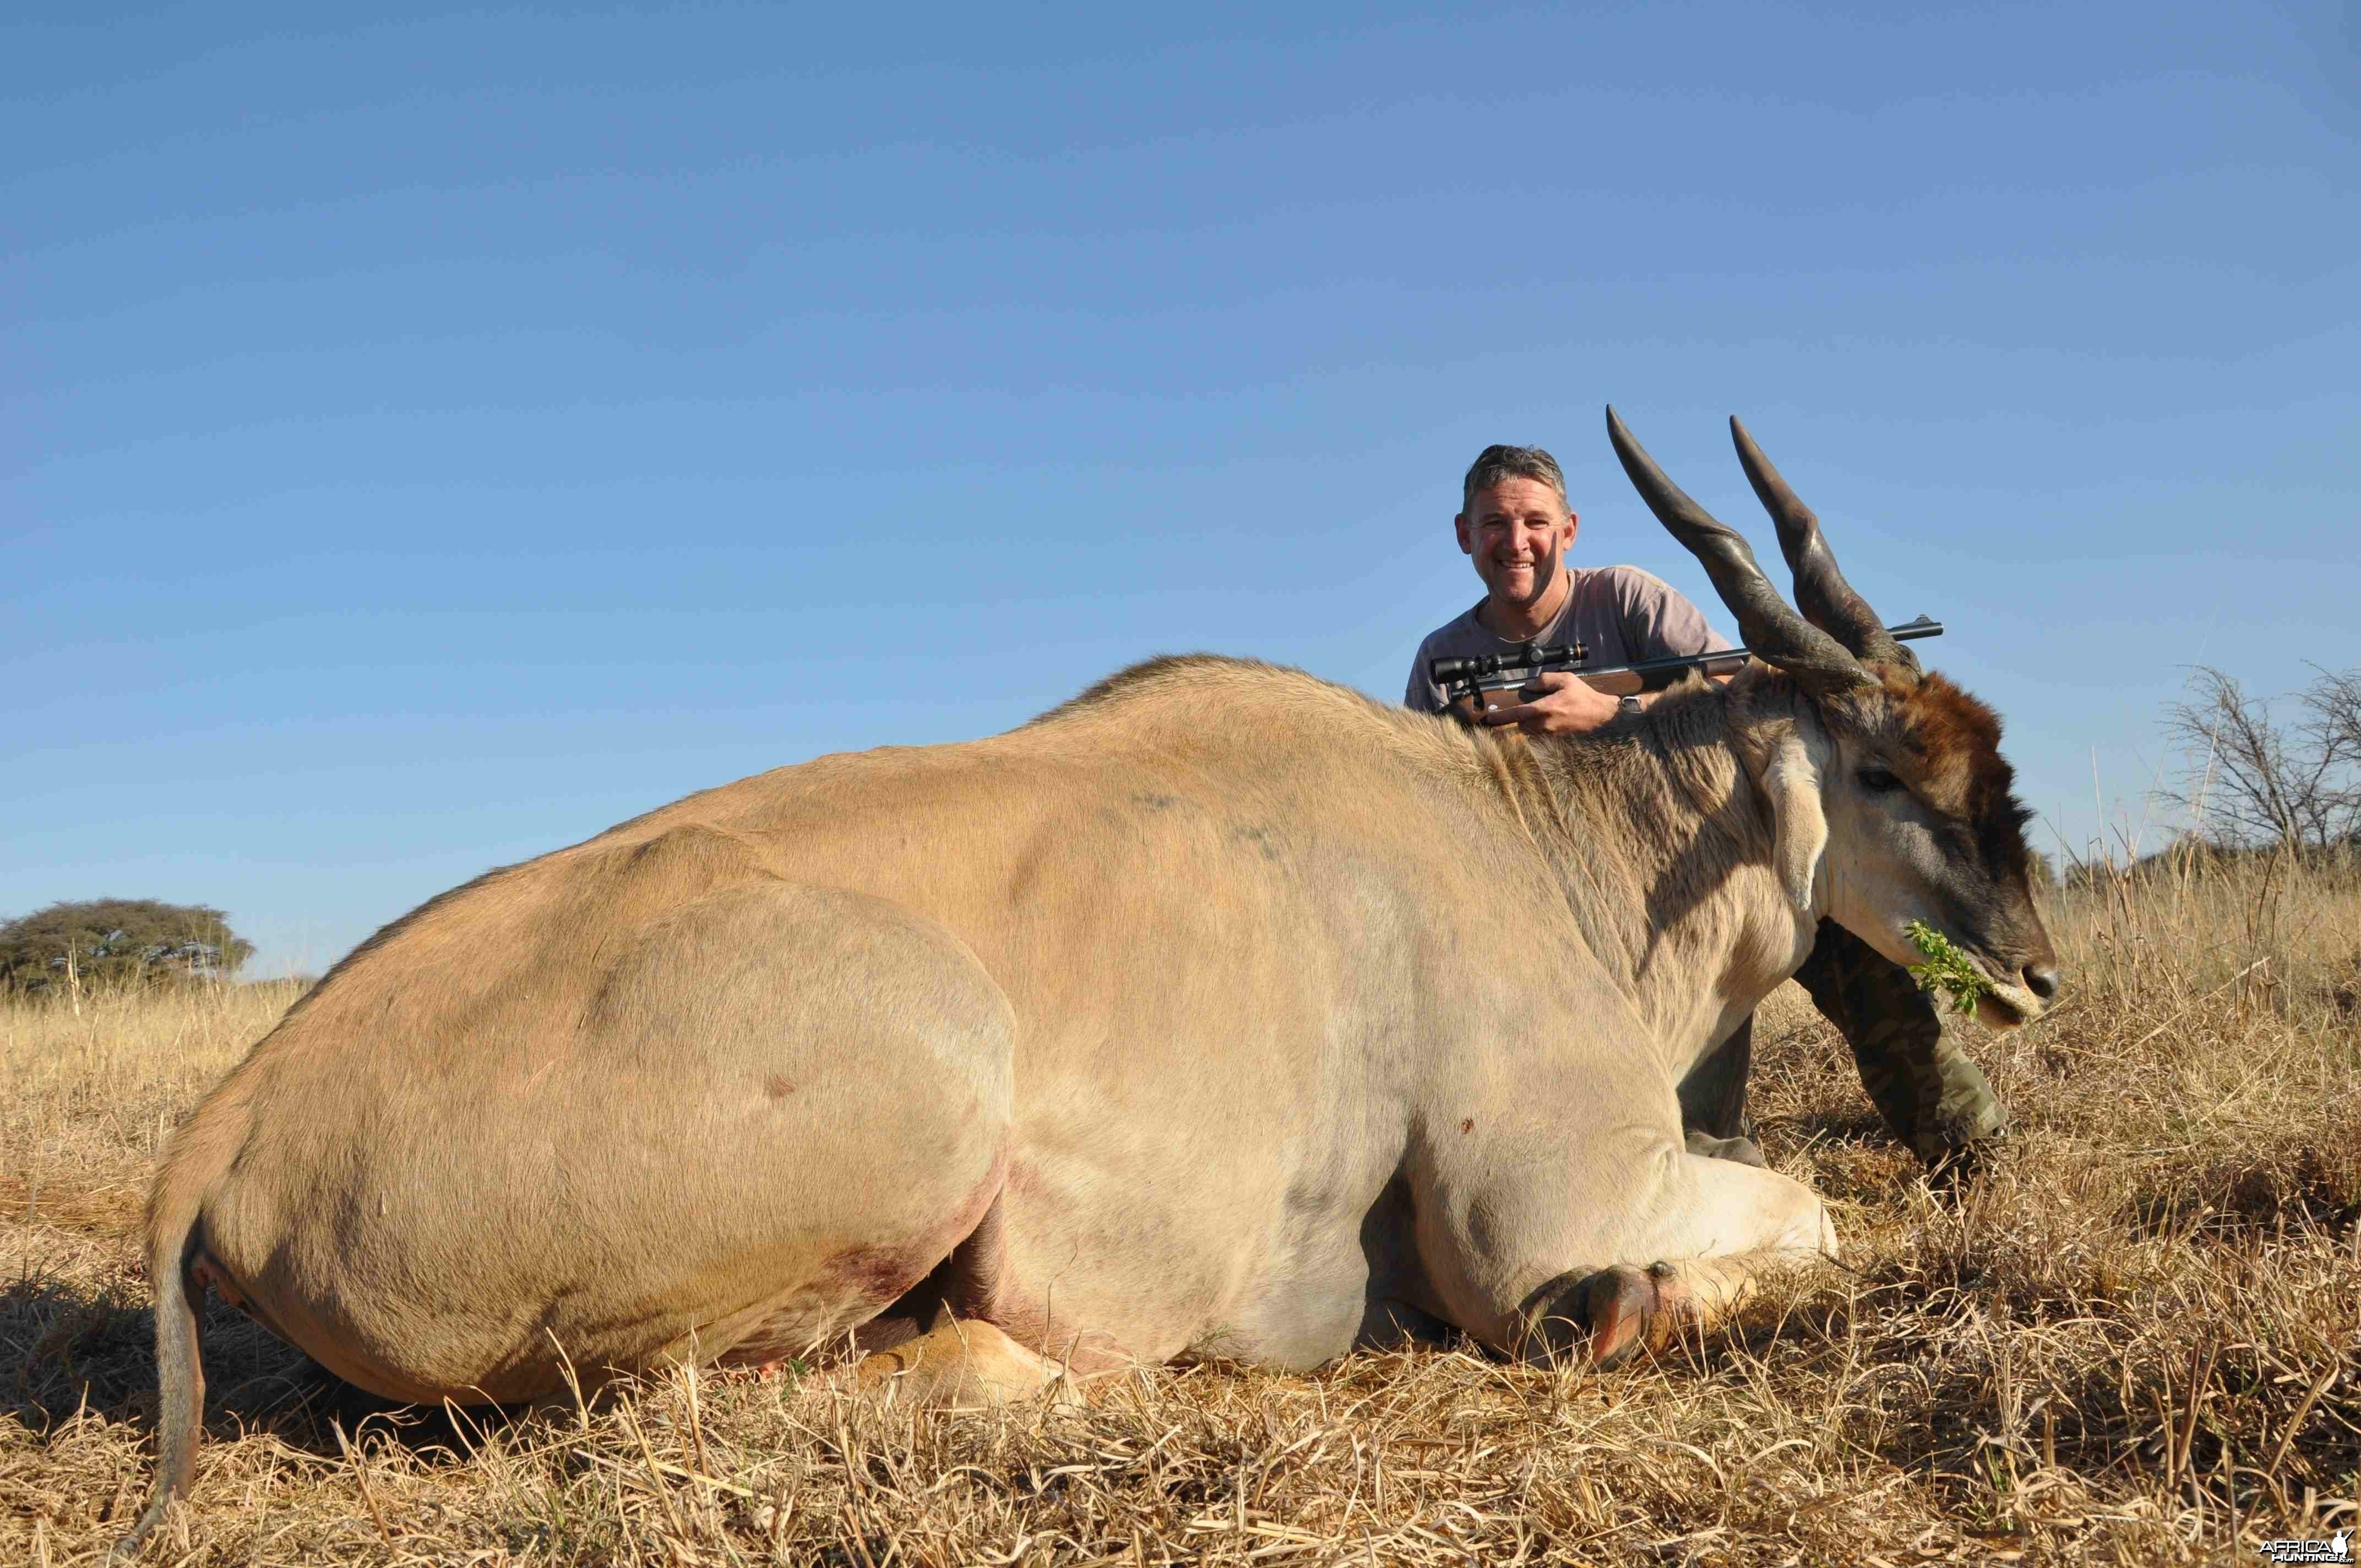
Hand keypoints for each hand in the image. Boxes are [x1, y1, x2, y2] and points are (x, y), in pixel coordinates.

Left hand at [1480, 671, 1624, 734]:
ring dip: (1528, 722)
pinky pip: (1539, 733)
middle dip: (1518, 717)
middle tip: (1524, 707)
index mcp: (1546, 708)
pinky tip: (1549, 717)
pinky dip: (1537, 726)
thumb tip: (1528, 685)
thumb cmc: (1585, 696)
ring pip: (1529, 730)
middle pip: (1520, 724)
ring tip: (1540, 711)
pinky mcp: (1555, 738)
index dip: (1501, 717)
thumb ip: (1544, 680)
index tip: (1488, 718)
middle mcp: (1545, 723)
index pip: (1517, 713)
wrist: (1602, 715)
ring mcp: (1550, 733)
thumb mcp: (1566, 679)